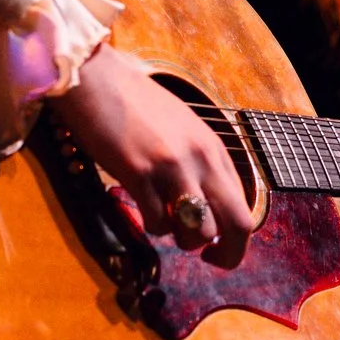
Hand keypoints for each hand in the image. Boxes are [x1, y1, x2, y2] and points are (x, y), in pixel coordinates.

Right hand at [50, 43, 251, 267]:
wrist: (95, 78)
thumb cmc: (134, 102)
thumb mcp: (182, 128)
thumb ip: (198, 162)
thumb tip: (206, 206)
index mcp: (213, 148)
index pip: (244, 207)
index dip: (236, 240)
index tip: (217, 249)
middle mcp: (200, 158)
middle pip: (235, 225)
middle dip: (226, 255)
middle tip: (208, 262)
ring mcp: (171, 167)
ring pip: (196, 231)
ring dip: (181, 239)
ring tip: (164, 225)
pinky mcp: (139, 174)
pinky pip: (156, 223)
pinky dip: (151, 228)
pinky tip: (141, 211)